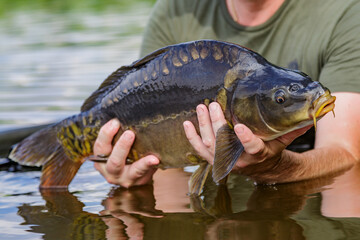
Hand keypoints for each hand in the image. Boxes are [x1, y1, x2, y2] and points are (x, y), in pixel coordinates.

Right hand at [93, 119, 159, 187]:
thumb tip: (126, 110)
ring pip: (131, 171)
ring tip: (150, 155)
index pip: (100, 146)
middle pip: (113, 161)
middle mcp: (110, 171)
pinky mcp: (139, 181)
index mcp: (101, 159)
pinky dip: (149, 166)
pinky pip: (144, 173)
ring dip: (140, 162)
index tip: (115, 122)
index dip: (106, 134)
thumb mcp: (117, 143)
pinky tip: (156, 160)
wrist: (138, 170)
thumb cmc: (125, 151)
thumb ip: (118, 132)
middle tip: (129, 133)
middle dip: (121, 147)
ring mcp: (125, 178)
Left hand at [183, 102, 309, 170]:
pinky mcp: (213, 159)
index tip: (239, 127)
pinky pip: (200, 149)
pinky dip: (192, 137)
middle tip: (213, 105)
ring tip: (201, 107)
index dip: (246, 139)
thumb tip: (312, 113)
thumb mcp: (282, 141)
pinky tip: (186, 123)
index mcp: (257, 155)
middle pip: (225, 143)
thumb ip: (292, 128)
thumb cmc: (271, 150)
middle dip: (217, 124)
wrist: (259, 168)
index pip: (253, 148)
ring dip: (203, 126)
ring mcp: (224, 160)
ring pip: (209, 145)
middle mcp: (238, 160)